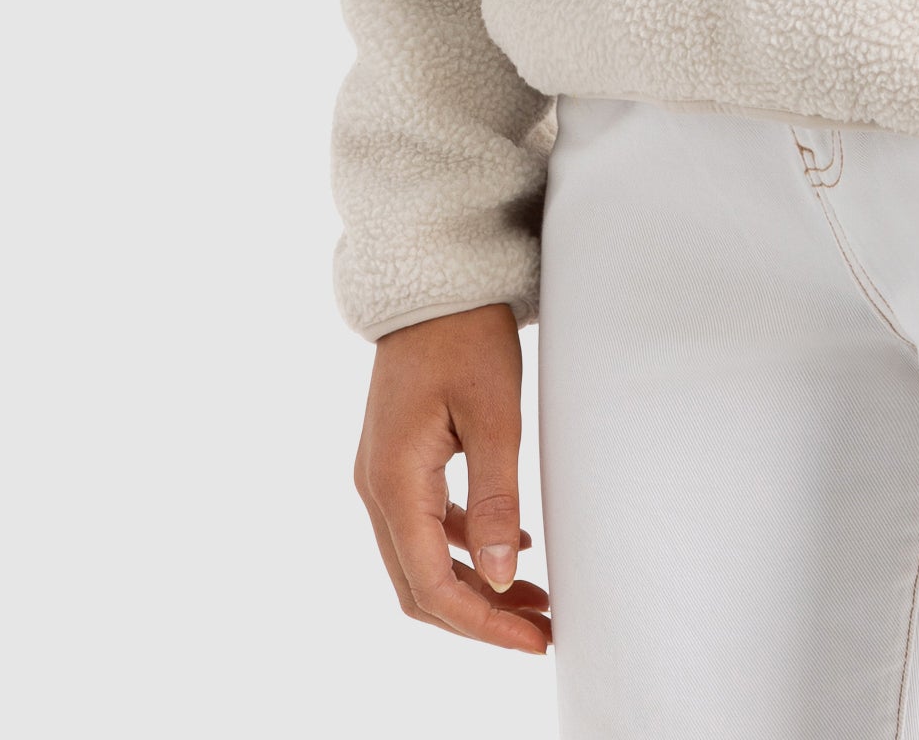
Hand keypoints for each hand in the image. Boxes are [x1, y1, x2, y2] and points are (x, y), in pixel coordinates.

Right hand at [354, 303, 550, 654]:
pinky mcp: (398, 458)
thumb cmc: (464, 334)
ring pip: (422, 559)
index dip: (483, 624)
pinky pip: (424, 524)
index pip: (431, 586)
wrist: (431, 278)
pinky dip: (465, 547)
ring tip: (537, 598)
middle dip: (480, 615)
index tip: (535, 640)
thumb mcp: (493, 415)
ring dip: (475, 585)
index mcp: (394, 481)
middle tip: (541, 628)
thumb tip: (498, 575)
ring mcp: (382, 473)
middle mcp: (376, 487)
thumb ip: (494, 499)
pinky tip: (514, 547)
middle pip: (420, 585)